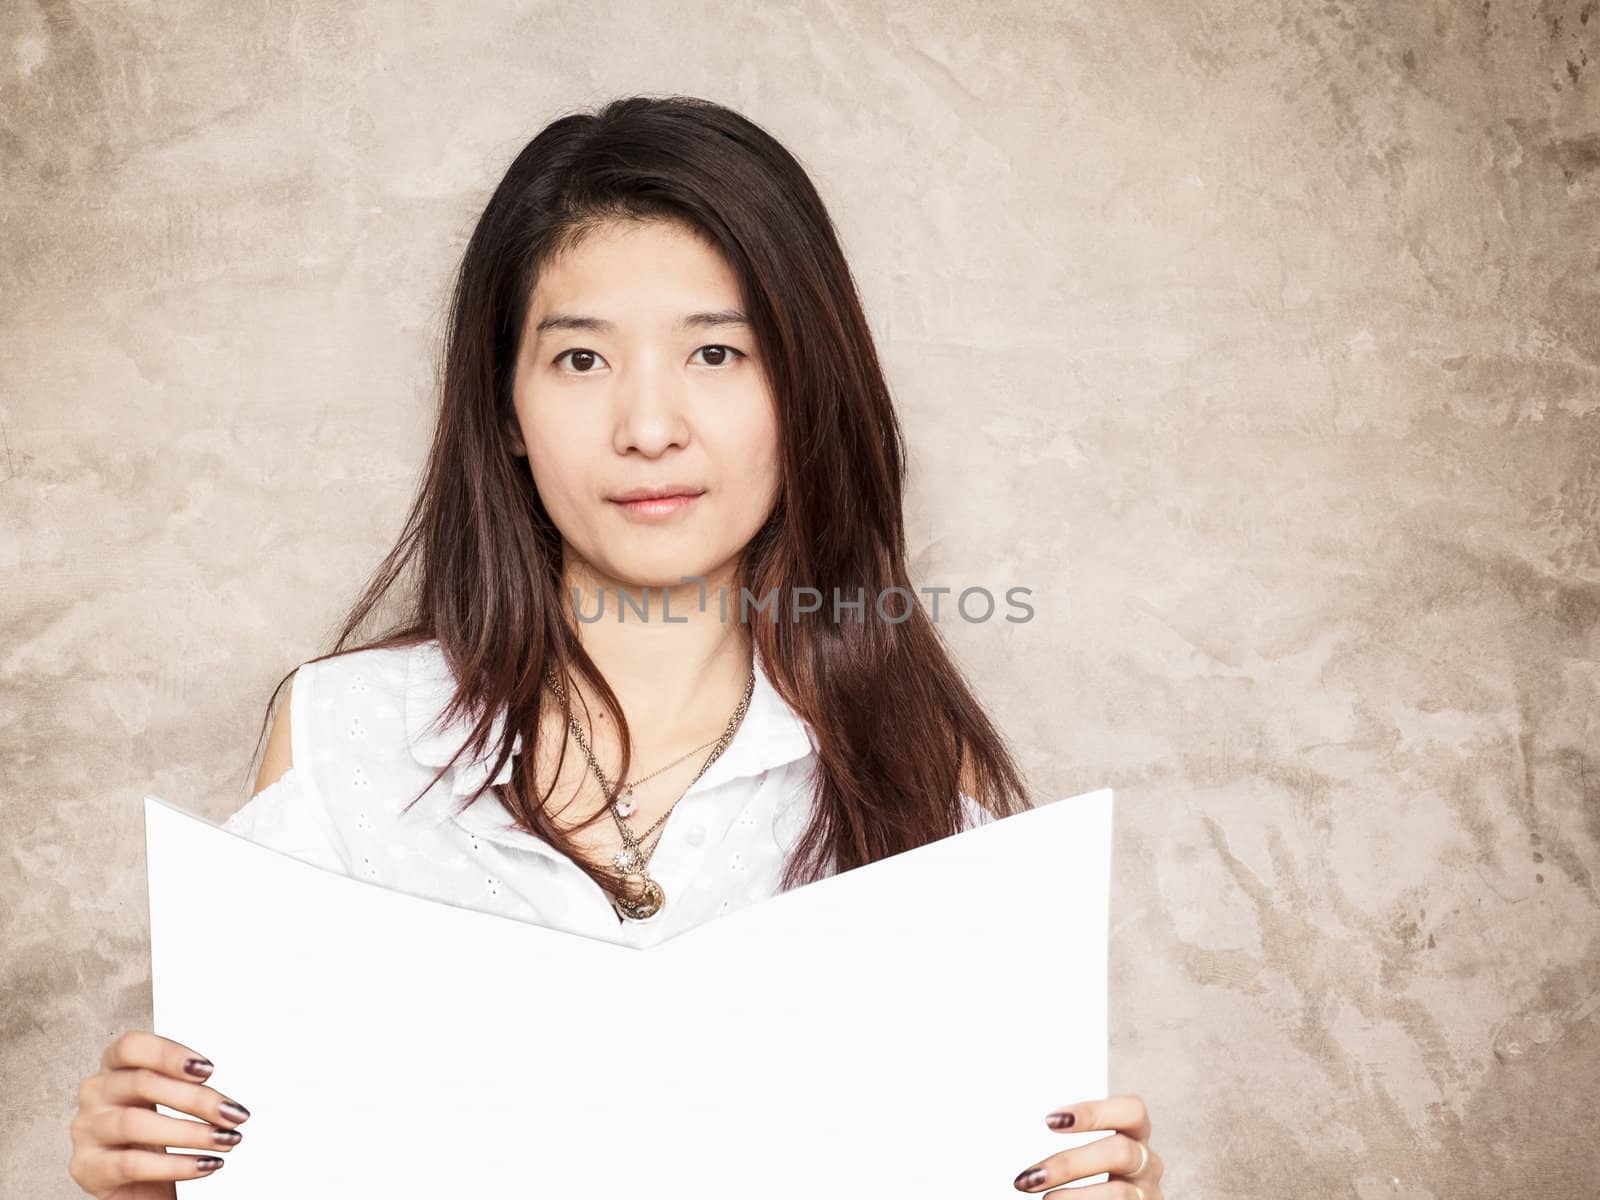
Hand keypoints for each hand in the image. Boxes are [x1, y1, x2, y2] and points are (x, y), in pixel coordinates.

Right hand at [68, 1030, 250, 1197]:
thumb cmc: (153, 1132)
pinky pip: (133, 1164)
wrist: (133, 1182)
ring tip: (225, 1140)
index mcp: (114, 1067)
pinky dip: (176, 1165)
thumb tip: (227, 1104)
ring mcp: (87, 1131)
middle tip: (233, 1114)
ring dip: (190, 1133)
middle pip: (142, 1084)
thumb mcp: (167, 1100)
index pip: (131, 1046)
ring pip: (135, 1124)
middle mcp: (95, 1093)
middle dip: (196, 1099)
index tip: (208, 1069)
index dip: (169, 1054)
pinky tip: (205, 1164)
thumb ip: (186, 1087)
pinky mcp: (88, 1167)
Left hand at [1011, 1092, 1163, 1197]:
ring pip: (1119, 1193)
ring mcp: (1148, 1193)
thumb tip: (1016, 1126)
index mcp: (1135, 1133)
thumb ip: (1066, 1133)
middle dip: (1070, 1164)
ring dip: (1073, 1197)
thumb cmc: (1091, 1169)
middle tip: (1030, 1176)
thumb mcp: (1087, 1150)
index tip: (1050, 1121)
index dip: (1093, 1112)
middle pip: (1119, 1153)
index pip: (1130, 1111)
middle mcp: (1147, 1162)